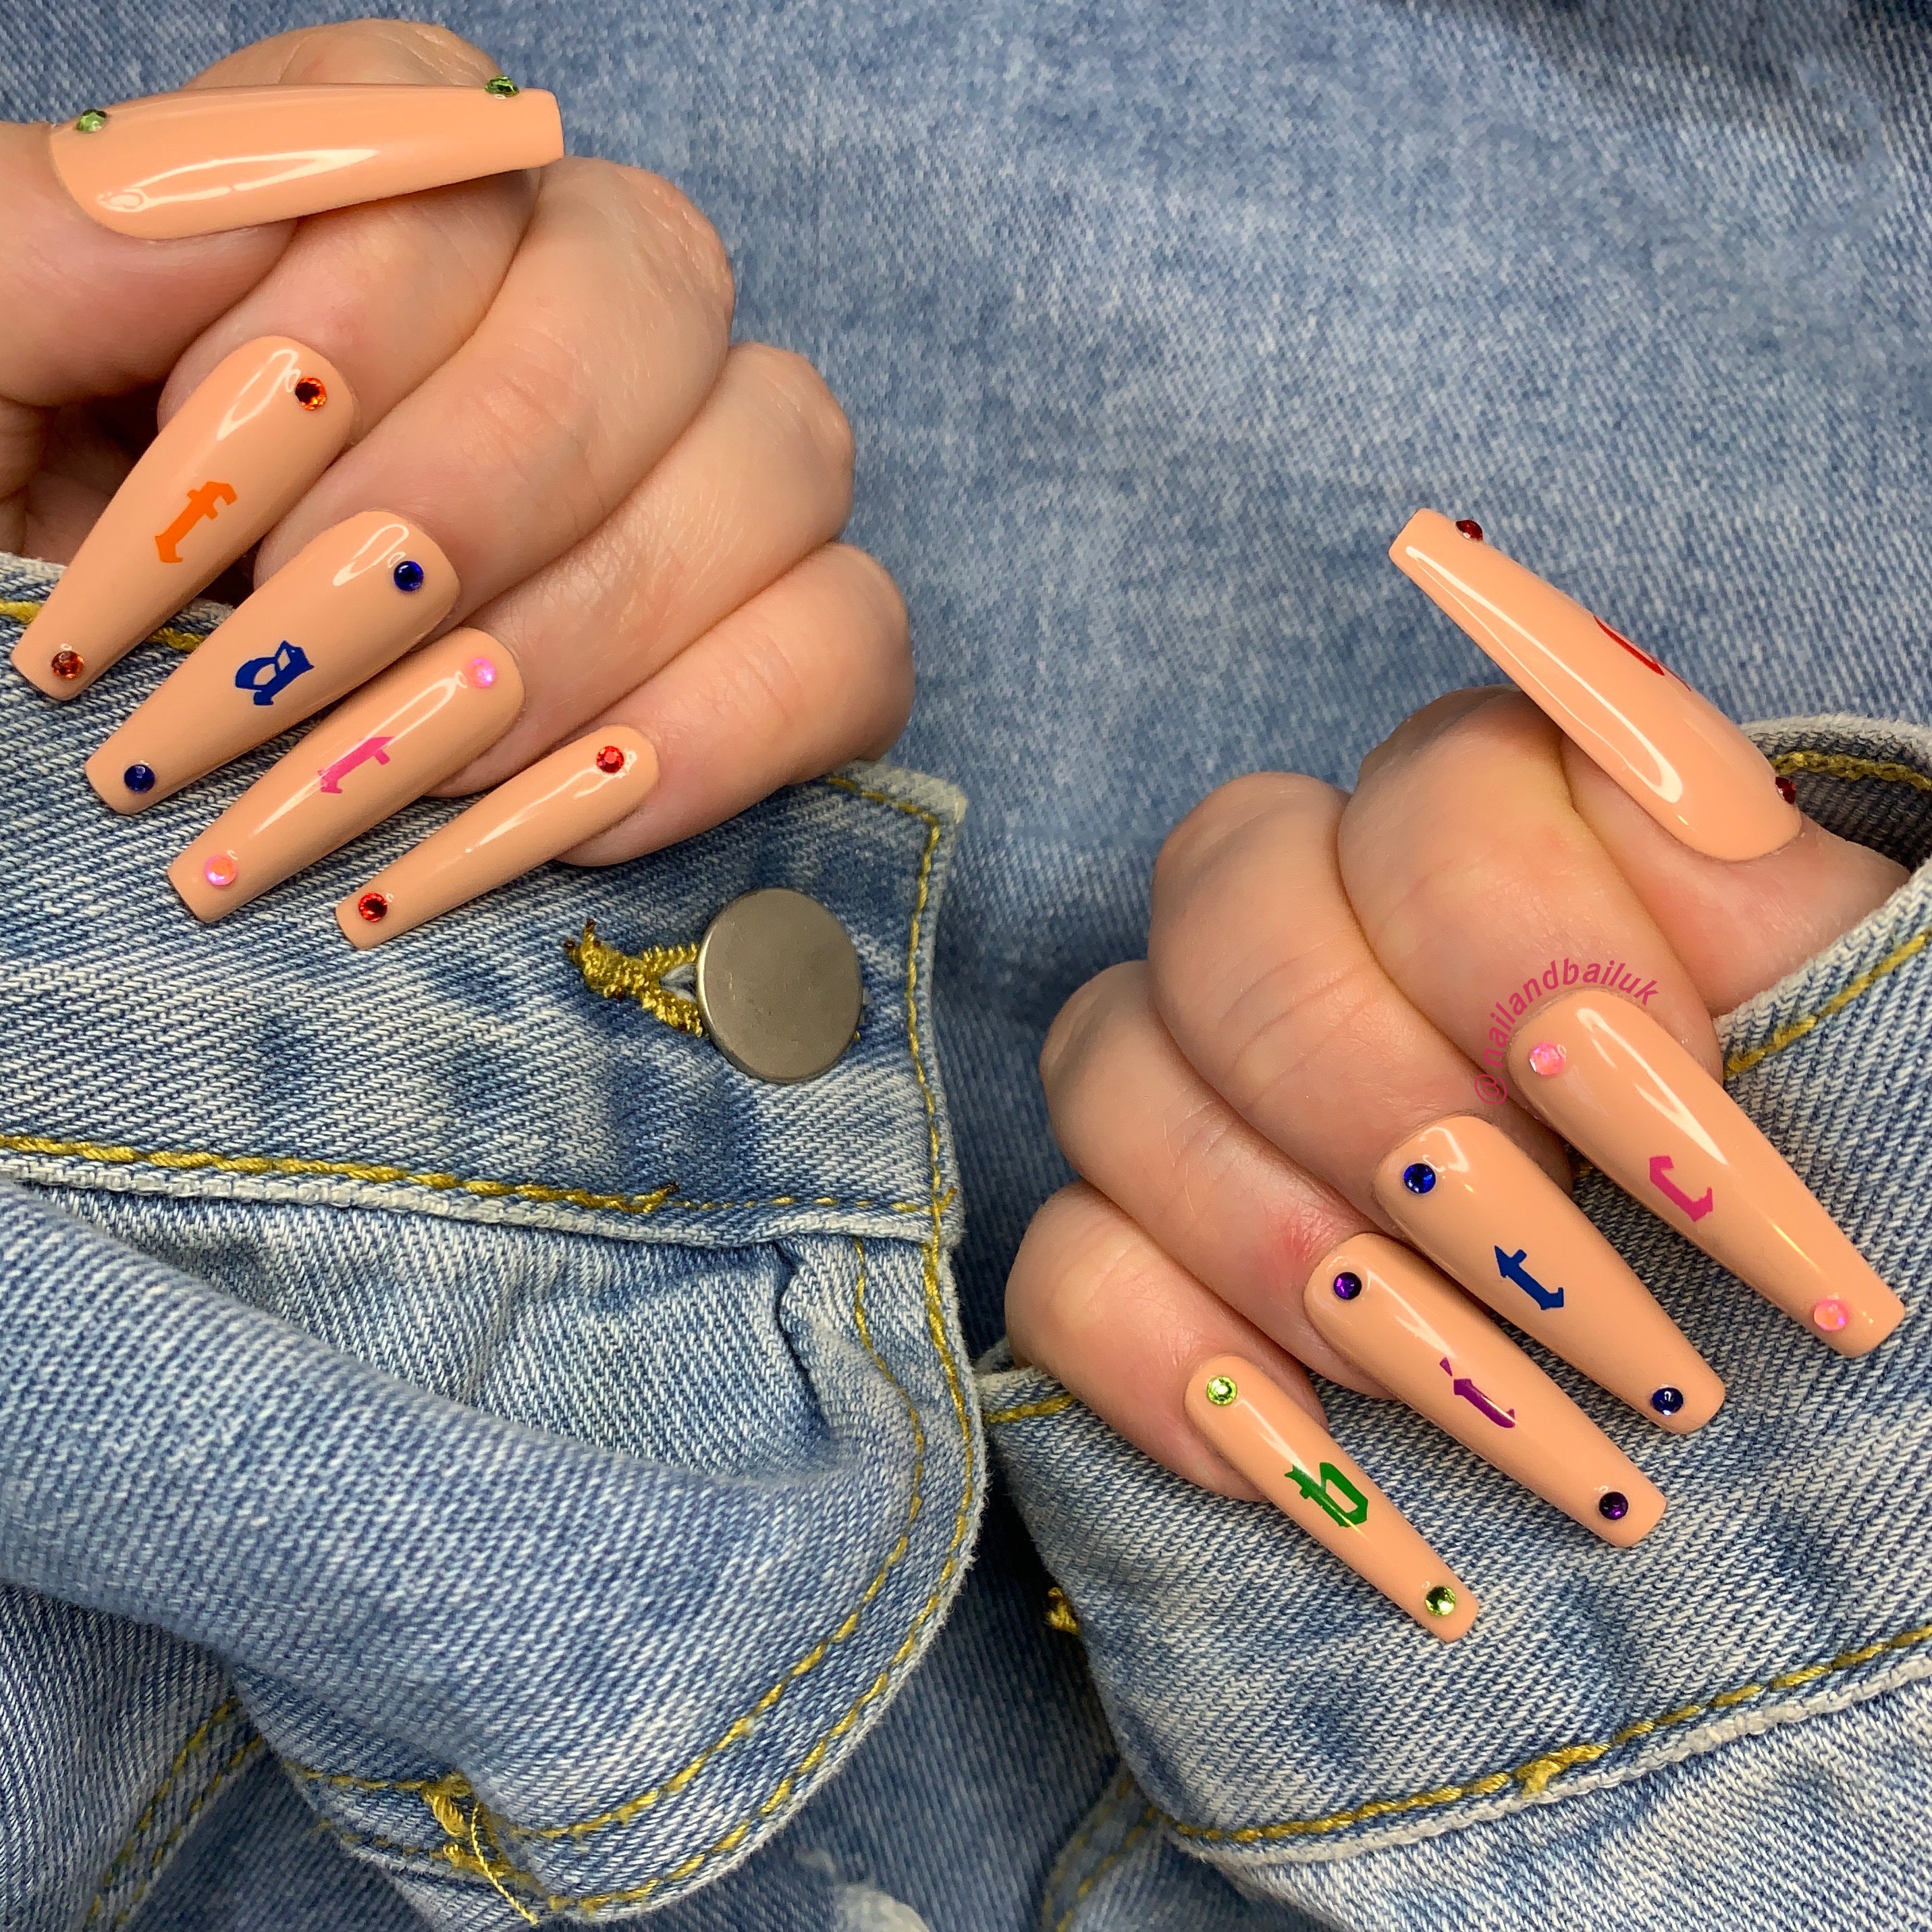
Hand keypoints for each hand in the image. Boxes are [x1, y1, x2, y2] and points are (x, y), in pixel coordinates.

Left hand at [4, 19, 908, 933]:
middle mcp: (558, 328)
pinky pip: (851, 646)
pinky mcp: (764, 657)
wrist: (105, 805)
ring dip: (584, 630)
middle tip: (282, 664)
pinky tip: (570, 824)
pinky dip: (730, 731)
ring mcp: (685, 493)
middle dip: (472, 493)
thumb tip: (227, 193)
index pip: (452, 146)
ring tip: (394, 777)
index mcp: (362, 221)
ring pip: (784, 460)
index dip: (344, 317)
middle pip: (652, 290)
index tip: (179, 502)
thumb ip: (53, 246)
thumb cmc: (33, 615)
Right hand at [1006, 522, 1907, 1637]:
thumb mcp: (1850, 1045)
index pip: (1429, 799)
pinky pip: (1058, 1269)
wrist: (1799, 1438)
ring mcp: (1196, 1092)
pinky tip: (1318, 1482)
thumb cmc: (1847, 1226)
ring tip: (1520, 1441)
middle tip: (1623, 1342)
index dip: (1538, 961)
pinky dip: (1170, 1374)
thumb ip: (1747, 888)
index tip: (1713, 1170)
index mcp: (1499, 836)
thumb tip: (1639, 744)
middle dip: (1408, 1131)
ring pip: (1109, 1081)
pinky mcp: (1129, 1251)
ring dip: (1304, 1268)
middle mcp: (1316, 928)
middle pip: (1228, 919)